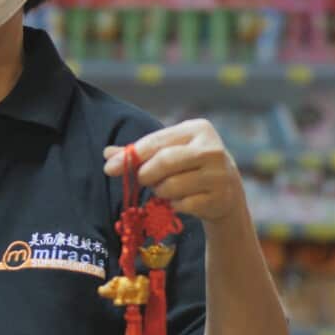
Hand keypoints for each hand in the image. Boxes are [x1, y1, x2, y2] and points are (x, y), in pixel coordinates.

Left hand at [103, 120, 243, 222]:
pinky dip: (174, 205)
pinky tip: (181, 200)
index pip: (156, 141)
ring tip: (166, 189)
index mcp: (198, 129)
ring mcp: (219, 175)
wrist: (227, 191)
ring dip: (160, 192)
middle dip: (145, 174)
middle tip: (142, 180)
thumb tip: (107, 154)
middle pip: (164, 162)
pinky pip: (182, 205)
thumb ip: (139, 153)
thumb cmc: (190, 166)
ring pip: (171, 186)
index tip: (110, 168)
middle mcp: (212, 149)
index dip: (131, 155)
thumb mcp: (169, 152)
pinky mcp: (220, 199)